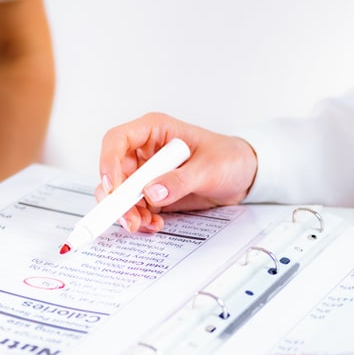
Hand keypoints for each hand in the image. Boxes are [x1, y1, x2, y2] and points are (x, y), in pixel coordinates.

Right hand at [97, 112, 257, 232]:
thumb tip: (151, 192)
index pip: (118, 140)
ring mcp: (147, 172)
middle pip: (114, 171)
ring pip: (120, 193)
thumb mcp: (210, 168)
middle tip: (127, 217)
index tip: (113, 187)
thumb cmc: (230, 158)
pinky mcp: (152, 191)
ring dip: (127, 211)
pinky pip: (134, 206)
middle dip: (116, 197)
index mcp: (155, 131)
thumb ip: (180, 180)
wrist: (245, 176)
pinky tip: (154, 223)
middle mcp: (145, 150)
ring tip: (144, 223)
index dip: (108, 162)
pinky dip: (139, 217)